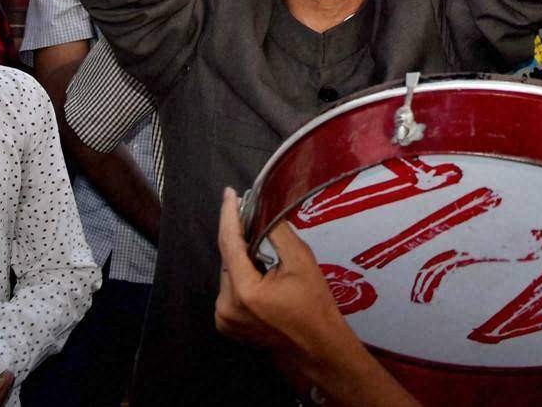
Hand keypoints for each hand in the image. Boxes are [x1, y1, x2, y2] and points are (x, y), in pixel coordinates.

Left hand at [216, 189, 359, 366]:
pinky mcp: (226, 326)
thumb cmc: (314, 305)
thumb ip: (279, 233)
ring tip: (267, 259)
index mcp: (244, 291)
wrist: (317, 347)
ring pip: (229, 274)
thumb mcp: (302, 262)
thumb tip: (264, 211)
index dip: (229, 215)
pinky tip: (262, 278)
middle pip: (228, 259)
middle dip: (242, 240)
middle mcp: (226, 306)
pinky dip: (242, 278)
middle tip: (259, 224)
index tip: (229, 194)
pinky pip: (230, 291)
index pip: (229, 243)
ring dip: (242, 261)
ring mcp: (224, 319)